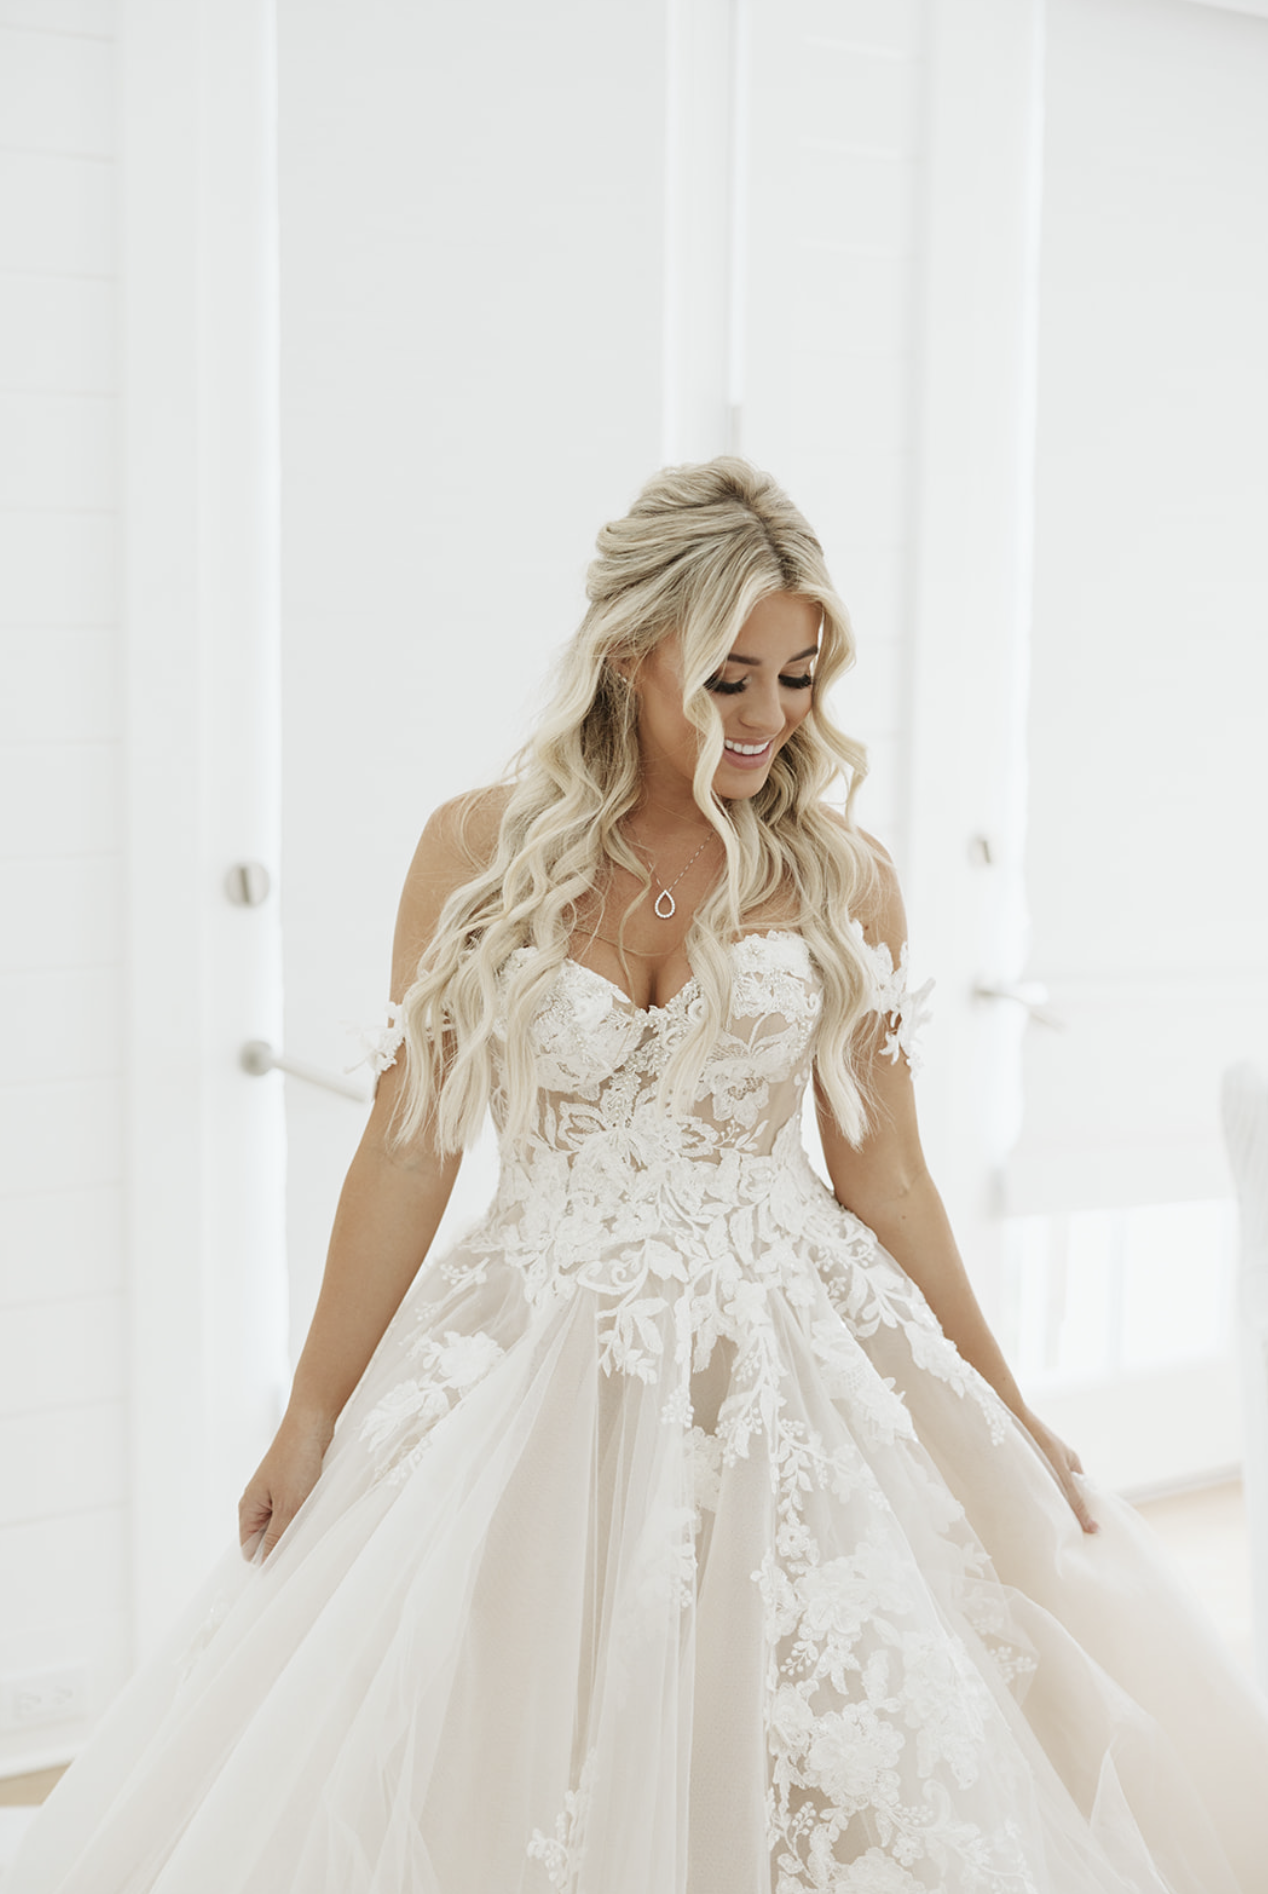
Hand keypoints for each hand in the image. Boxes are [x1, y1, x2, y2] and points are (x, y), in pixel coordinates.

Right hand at [238, 1409, 333, 1560]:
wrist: (311, 1425)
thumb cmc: (296, 1461)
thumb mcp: (288, 1506)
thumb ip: (277, 1537)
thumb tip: (265, 1565)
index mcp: (248, 1508)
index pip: (249, 1549)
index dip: (265, 1561)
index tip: (284, 1569)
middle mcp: (257, 1503)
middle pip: (266, 1538)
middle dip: (282, 1545)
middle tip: (301, 1549)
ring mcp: (274, 1494)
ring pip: (282, 1525)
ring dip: (295, 1529)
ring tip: (310, 1528)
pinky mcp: (290, 1486)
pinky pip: (293, 1511)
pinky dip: (303, 1515)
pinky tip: (316, 1514)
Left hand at [1020, 1408, 1099, 1534]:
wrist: (1013, 1416)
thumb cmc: (1039, 1440)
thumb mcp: (1060, 1474)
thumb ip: (1074, 1500)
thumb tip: (1093, 1528)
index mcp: (1073, 1463)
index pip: (1084, 1493)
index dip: (1084, 1510)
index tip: (1085, 1533)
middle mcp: (1060, 1462)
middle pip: (1066, 1492)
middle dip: (1064, 1509)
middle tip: (1064, 1533)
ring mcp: (1044, 1461)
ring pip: (1049, 1488)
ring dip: (1047, 1502)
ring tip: (1046, 1524)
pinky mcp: (1028, 1461)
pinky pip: (1034, 1482)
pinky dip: (1034, 1493)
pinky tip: (1028, 1506)